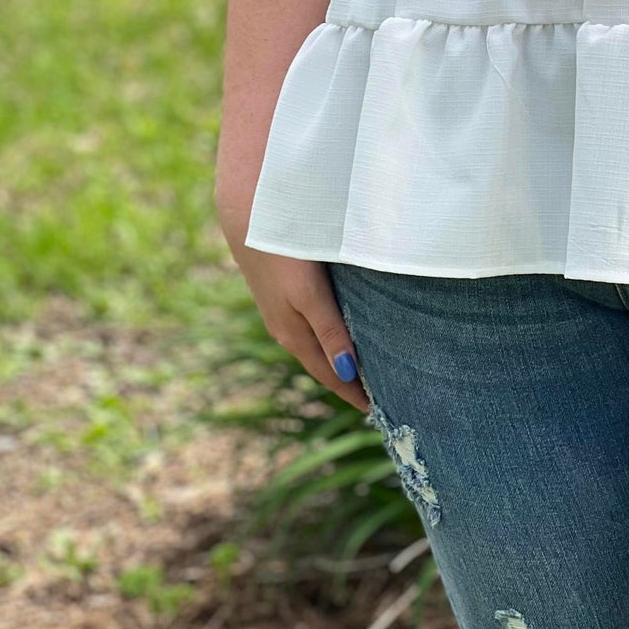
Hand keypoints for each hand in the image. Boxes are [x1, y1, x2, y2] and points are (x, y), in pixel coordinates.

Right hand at [219, 207, 370, 415]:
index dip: (352, 393)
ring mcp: (281, 309)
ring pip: (315, 343)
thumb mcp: (309, 295)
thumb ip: (329, 331)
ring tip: (364, 367)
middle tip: (379, 394)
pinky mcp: (281, 290)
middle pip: (321, 362)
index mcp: (293, 334)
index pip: (328, 374)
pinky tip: (340, 327)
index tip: (378, 411)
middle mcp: (285, 327)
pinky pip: (310, 323)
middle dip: (347, 380)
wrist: (248, 216)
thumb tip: (348, 373)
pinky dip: (328, 335)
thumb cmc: (283, 255)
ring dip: (337, 357)